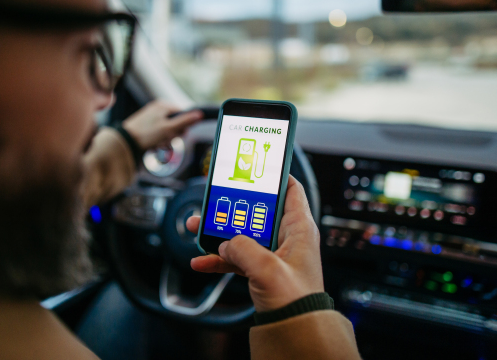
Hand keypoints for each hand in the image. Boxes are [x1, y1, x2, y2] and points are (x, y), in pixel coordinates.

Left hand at [122, 101, 202, 150]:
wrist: (125, 142)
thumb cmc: (146, 134)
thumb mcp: (168, 129)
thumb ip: (185, 122)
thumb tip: (200, 114)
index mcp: (163, 105)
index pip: (183, 114)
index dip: (183, 127)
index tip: (178, 135)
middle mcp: (157, 109)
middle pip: (175, 122)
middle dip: (173, 134)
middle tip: (165, 140)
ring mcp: (151, 117)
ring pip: (167, 129)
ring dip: (165, 139)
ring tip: (158, 144)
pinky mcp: (146, 126)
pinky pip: (158, 133)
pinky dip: (158, 140)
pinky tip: (153, 145)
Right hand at [186, 176, 323, 311]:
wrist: (295, 330)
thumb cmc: (295, 299)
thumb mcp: (266, 268)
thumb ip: (242, 248)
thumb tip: (227, 243)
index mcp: (299, 228)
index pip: (290, 189)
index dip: (274, 175)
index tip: (255, 166)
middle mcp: (288, 237)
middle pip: (257, 211)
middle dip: (232, 206)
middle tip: (214, 199)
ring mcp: (274, 255)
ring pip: (243, 234)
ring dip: (219, 232)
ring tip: (196, 227)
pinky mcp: (263, 271)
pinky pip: (237, 258)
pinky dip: (219, 259)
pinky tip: (200, 262)